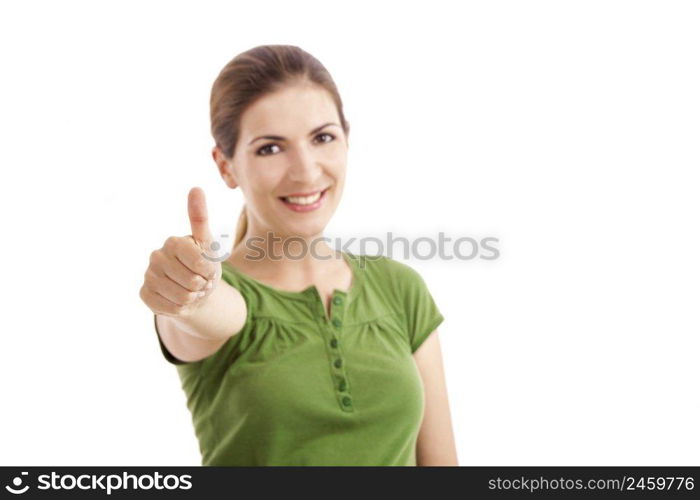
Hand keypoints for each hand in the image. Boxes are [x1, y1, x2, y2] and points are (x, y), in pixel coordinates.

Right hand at [140, 187, 222, 316]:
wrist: (194, 292)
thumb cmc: (203, 266)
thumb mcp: (209, 245)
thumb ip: (201, 219)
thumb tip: (195, 188)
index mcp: (174, 242)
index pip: (199, 261)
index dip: (209, 270)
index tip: (207, 268)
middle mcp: (156, 256)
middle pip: (192, 281)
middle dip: (202, 285)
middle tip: (199, 281)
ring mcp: (148, 276)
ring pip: (182, 297)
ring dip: (193, 298)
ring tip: (191, 290)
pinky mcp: (144, 294)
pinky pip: (170, 308)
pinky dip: (180, 308)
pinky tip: (178, 300)